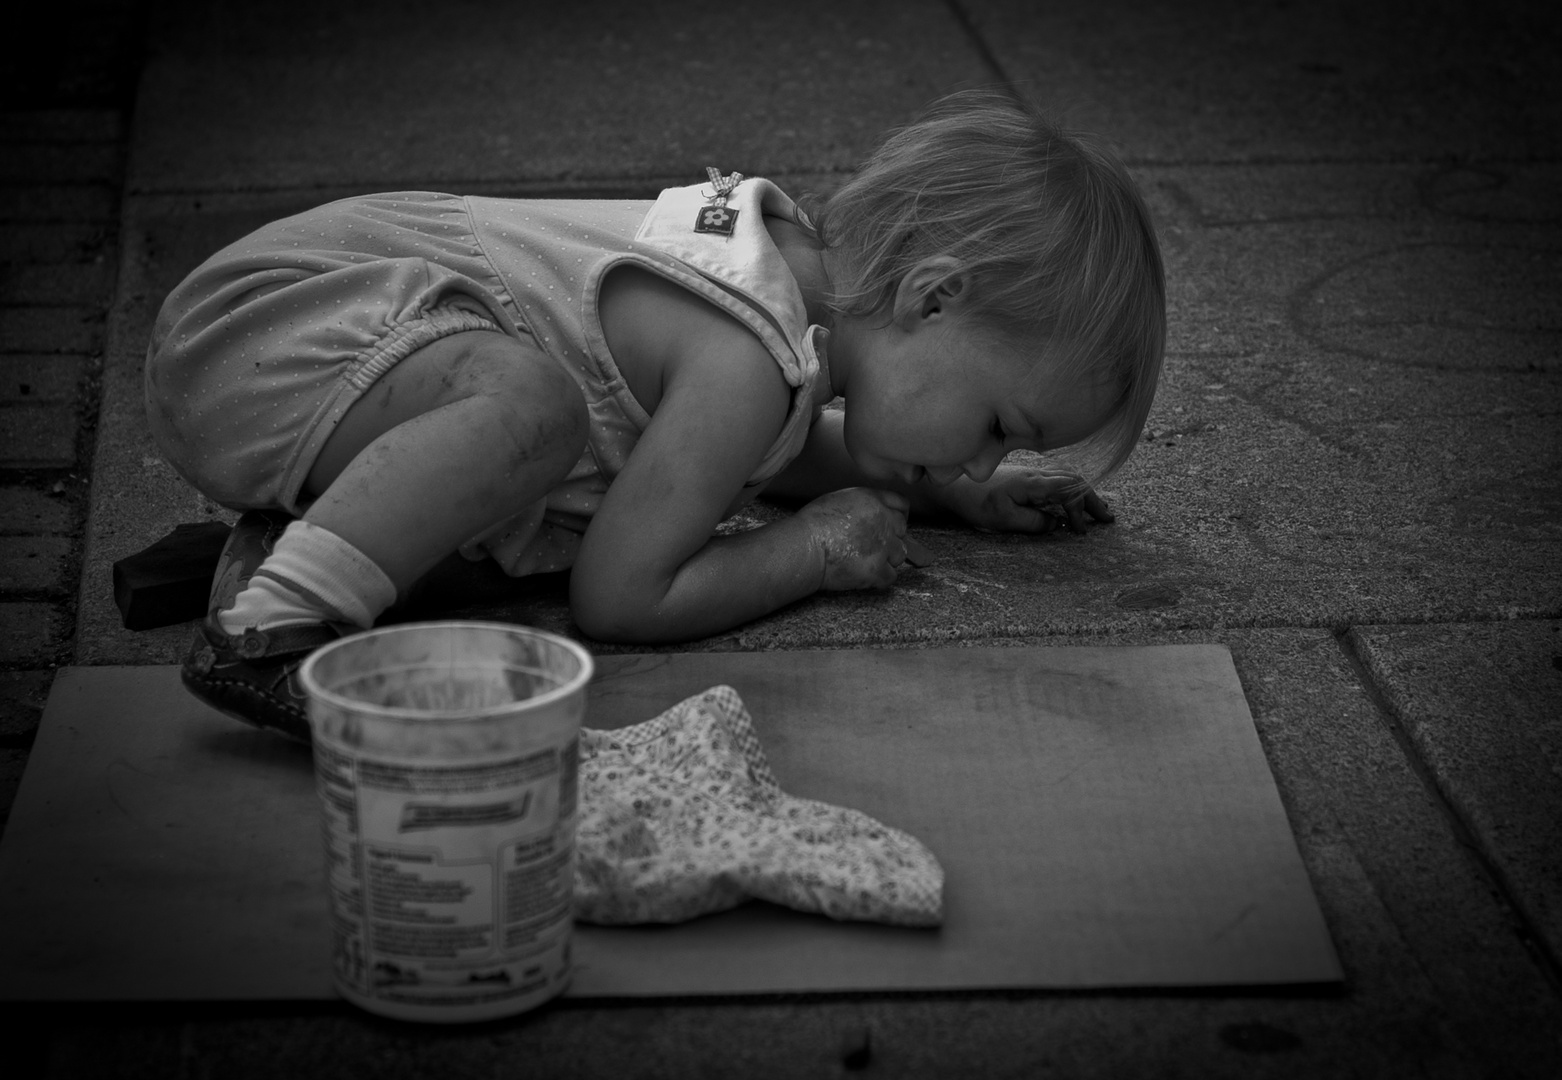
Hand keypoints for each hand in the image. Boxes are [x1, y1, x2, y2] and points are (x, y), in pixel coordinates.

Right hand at [797, 487, 934, 589]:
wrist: (804, 547)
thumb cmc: (812, 524)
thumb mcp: (840, 499)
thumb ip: (864, 504)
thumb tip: (871, 513)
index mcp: (873, 500)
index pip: (901, 505)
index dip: (898, 515)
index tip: (894, 524)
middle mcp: (884, 520)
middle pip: (902, 531)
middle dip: (890, 538)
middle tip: (871, 546)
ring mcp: (884, 546)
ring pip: (899, 555)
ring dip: (886, 559)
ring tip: (864, 560)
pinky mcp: (878, 569)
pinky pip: (890, 577)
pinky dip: (879, 578)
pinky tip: (865, 575)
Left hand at [938, 464, 1114, 534]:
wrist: (955, 488)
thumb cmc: (975, 503)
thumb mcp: (1003, 519)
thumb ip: (1032, 522)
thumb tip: (1056, 525)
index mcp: (1032, 483)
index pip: (1069, 491)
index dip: (1080, 510)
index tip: (1081, 531)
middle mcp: (1036, 474)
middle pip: (1074, 481)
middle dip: (1093, 500)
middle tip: (1107, 519)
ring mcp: (1032, 473)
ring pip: (1068, 478)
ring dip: (1085, 493)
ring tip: (1098, 511)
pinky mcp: (1027, 477)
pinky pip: (1058, 478)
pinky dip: (1072, 489)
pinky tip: (1075, 501)